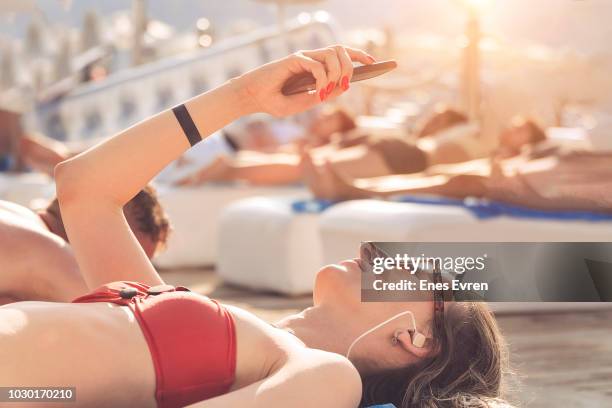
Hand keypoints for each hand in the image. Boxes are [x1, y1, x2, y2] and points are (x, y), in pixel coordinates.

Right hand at [233, 45, 375, 116]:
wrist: (253, 98)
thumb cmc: (275, 101)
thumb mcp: (304, 103)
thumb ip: (322, 95)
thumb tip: (342, 88)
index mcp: (315, 68)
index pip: (342, 55)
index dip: (359, 55)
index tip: (374, 62)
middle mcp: (311, 59)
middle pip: (342, 51)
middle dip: (351, 67)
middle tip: (344, 86)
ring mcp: (303, 57)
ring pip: (333, 54)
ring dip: (337, 74)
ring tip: (327, 91)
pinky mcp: (294, 59)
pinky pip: (317, 66)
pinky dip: (322, 80)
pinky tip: (316, 93)